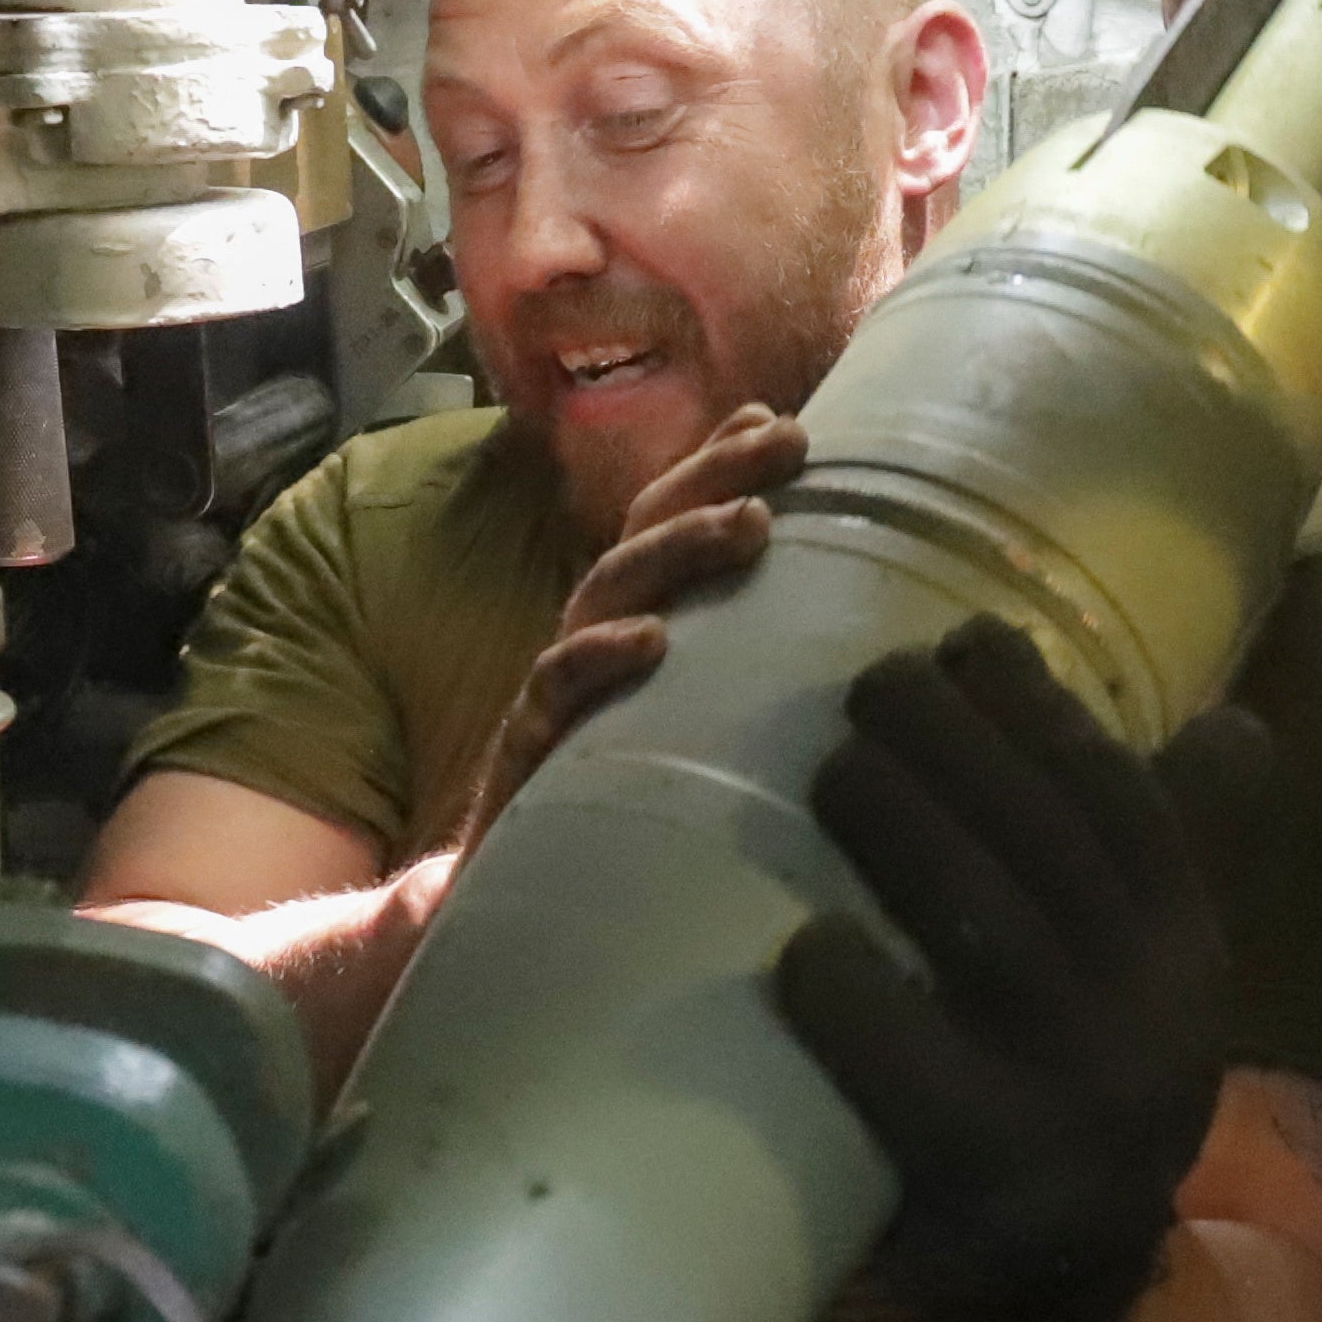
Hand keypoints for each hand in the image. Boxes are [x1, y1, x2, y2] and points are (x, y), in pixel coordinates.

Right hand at [454, 404, 796, 847]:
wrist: (506, 898)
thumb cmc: (613, 800)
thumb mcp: (678, 718)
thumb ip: (724, 653)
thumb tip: (815, 604)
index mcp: (626, 620)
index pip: (668, 519)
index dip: (717, 464)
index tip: (786, 423)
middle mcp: (591, 636)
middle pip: (645, 532)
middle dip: (714, 477)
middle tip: (791, 444)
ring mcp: (560, 687)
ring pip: (612, 589)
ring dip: (681, 548)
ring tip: (752, 524)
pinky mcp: (532, 747)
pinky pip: (560, 688)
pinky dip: (602, 657)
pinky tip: (653, 641)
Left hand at [772, 618, 1275, 1321]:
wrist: (1068, 1287)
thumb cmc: (1076, 1085)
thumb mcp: (1154, 976)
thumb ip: (1180, 852)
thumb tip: (1235, 723)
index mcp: (1185, 950)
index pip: (1124, 802)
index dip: (1045, 710)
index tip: (968, 640)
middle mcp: (1146, 1014)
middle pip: (1045, 845)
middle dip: (953, 745)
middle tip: (868, 687)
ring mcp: (1068, 1097)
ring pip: (983, 931)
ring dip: (901, 830)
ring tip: (831, 769)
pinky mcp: (981, 1174)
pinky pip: (908, 1067)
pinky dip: (852, 997)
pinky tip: (804, 947)